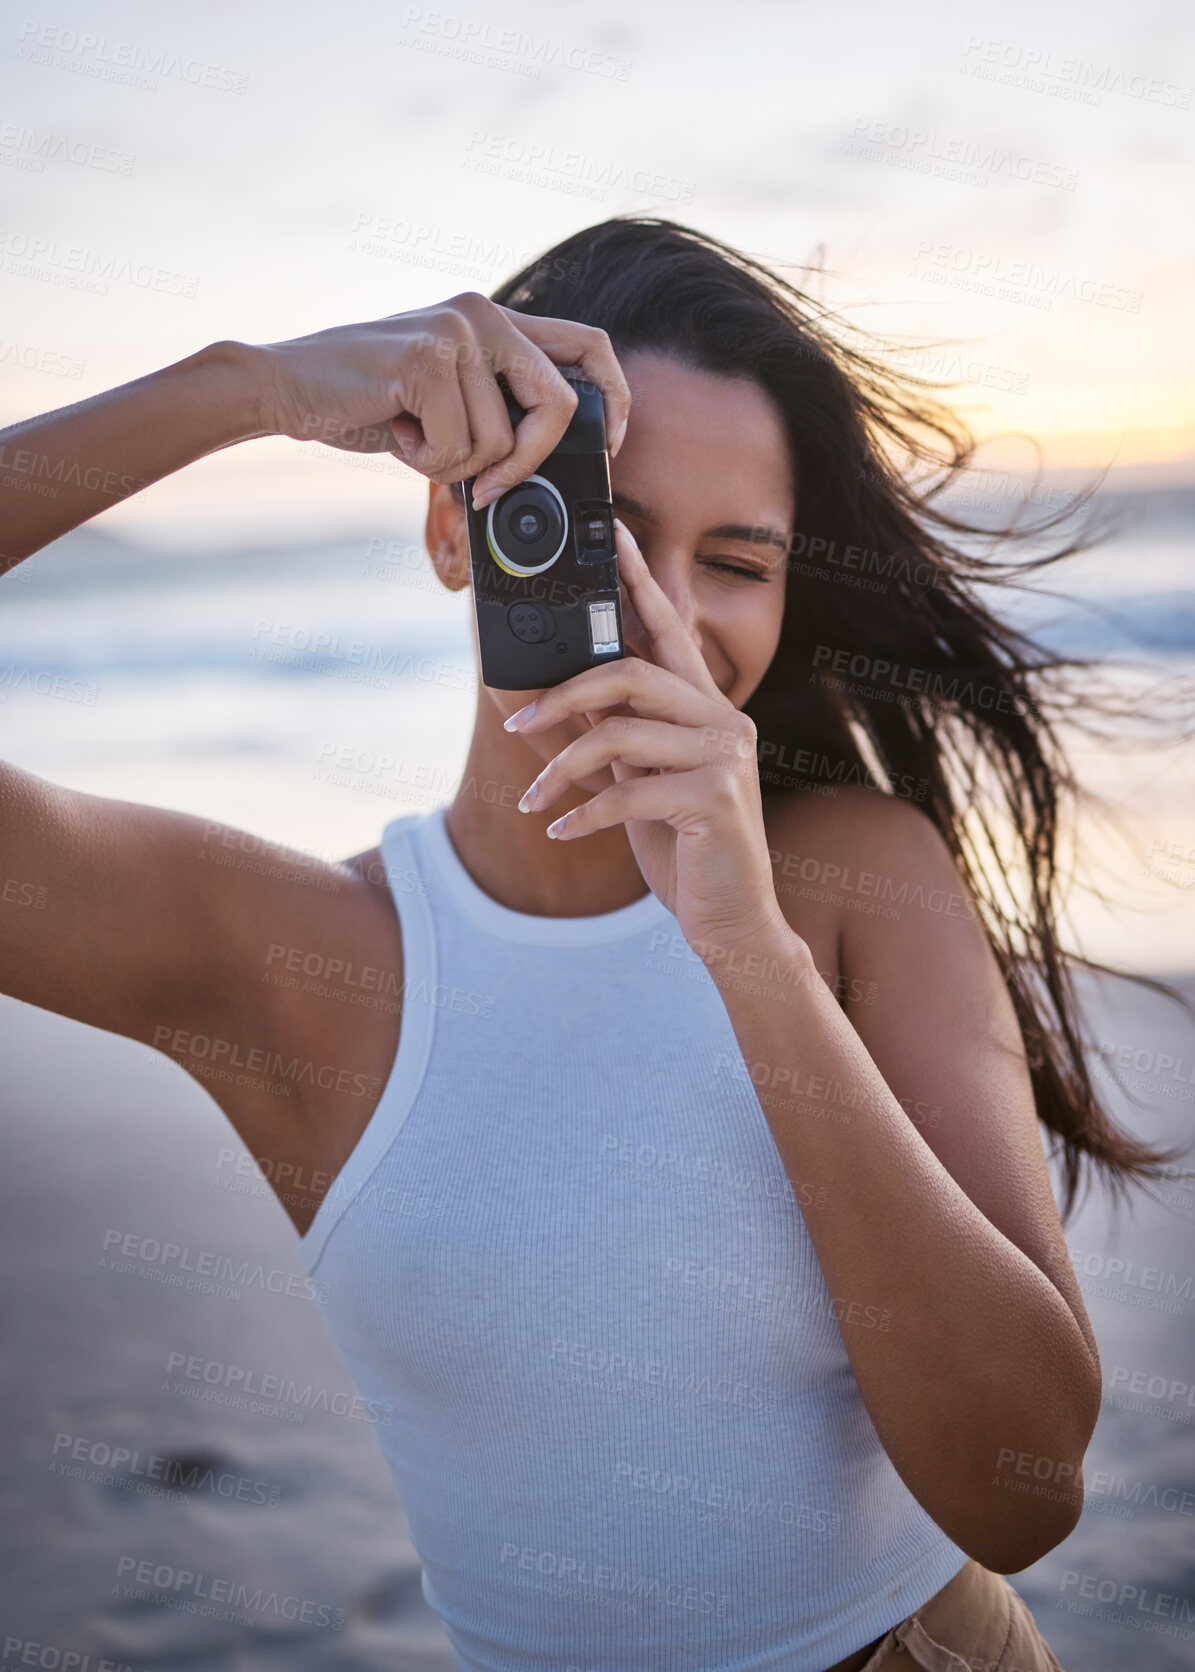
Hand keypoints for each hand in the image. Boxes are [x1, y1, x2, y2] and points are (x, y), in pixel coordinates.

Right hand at [252, 292, 630, 504]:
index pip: (590, 345)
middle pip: (560, 403)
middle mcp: (483, 314)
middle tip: (490, 487)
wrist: (285, 387)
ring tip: (412, 437)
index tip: (608, 447)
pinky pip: (457, 446)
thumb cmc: (365, 402)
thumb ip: (496, 413)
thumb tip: (544, 469)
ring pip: (499, 440)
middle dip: (530, 461)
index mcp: (497, 320)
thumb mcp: (445, 402)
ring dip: (454, 464)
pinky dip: (425, 462)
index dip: (615, 400)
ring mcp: (456, 331)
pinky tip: (395, 432)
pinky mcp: (426, 359)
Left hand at [506, 519, 791, 958]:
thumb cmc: (684, 847)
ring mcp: (725, 759)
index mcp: (707, 708)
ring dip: (562, 769)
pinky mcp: (715, 801)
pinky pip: (628, 792)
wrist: (733, 921)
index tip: (611, 533)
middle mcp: (725, 722)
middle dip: (563, 695)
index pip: (670, 629)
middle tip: (516, 721)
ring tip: (533, 801)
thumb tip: (550, 695)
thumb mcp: (639, 782)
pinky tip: (562, 832)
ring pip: (621, 734)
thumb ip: (612, 735)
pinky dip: (584, 814)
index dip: (639, 579)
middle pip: (631, 674)